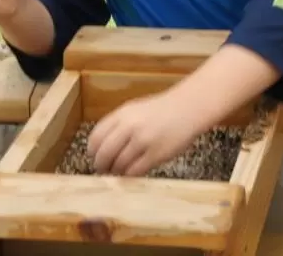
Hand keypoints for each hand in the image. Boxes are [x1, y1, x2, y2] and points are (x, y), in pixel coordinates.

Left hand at [87, 92, 203, 176]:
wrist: (188, 108)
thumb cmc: (161, 110)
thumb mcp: (135, 110)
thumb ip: (118, 125)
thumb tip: (100, 148)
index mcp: (122, 114)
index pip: (95, 138)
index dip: (93, 151)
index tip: (95, 157)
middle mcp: (129, 127)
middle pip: (103, 154)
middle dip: (101, 166)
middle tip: (104, 170)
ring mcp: (143, 141)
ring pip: (118, 165)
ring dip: (117, 171)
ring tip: (120, 171)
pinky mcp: (156, 154)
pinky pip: (134, 171)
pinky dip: (130, 175)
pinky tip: (133, 171)